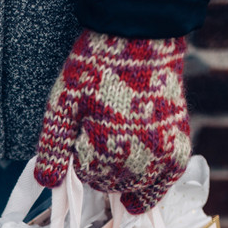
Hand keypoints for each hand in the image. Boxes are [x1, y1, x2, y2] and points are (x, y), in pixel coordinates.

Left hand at [34, 30, 190, 214]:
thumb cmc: (96, 70)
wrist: (140, 40)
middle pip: (111, 184)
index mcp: (104, 149)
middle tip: (104, 134)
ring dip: (126, 176)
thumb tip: (48, 183)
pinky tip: (140, 183)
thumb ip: (54, 147)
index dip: (82, 158)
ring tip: (121, 141)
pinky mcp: (178, 146)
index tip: (84, 134)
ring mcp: (160, 154)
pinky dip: (153, 186)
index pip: (87, 176)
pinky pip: (165, 182)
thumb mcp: (63, 106)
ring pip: (136, 186)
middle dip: (102, 168)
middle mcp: (135, 159)